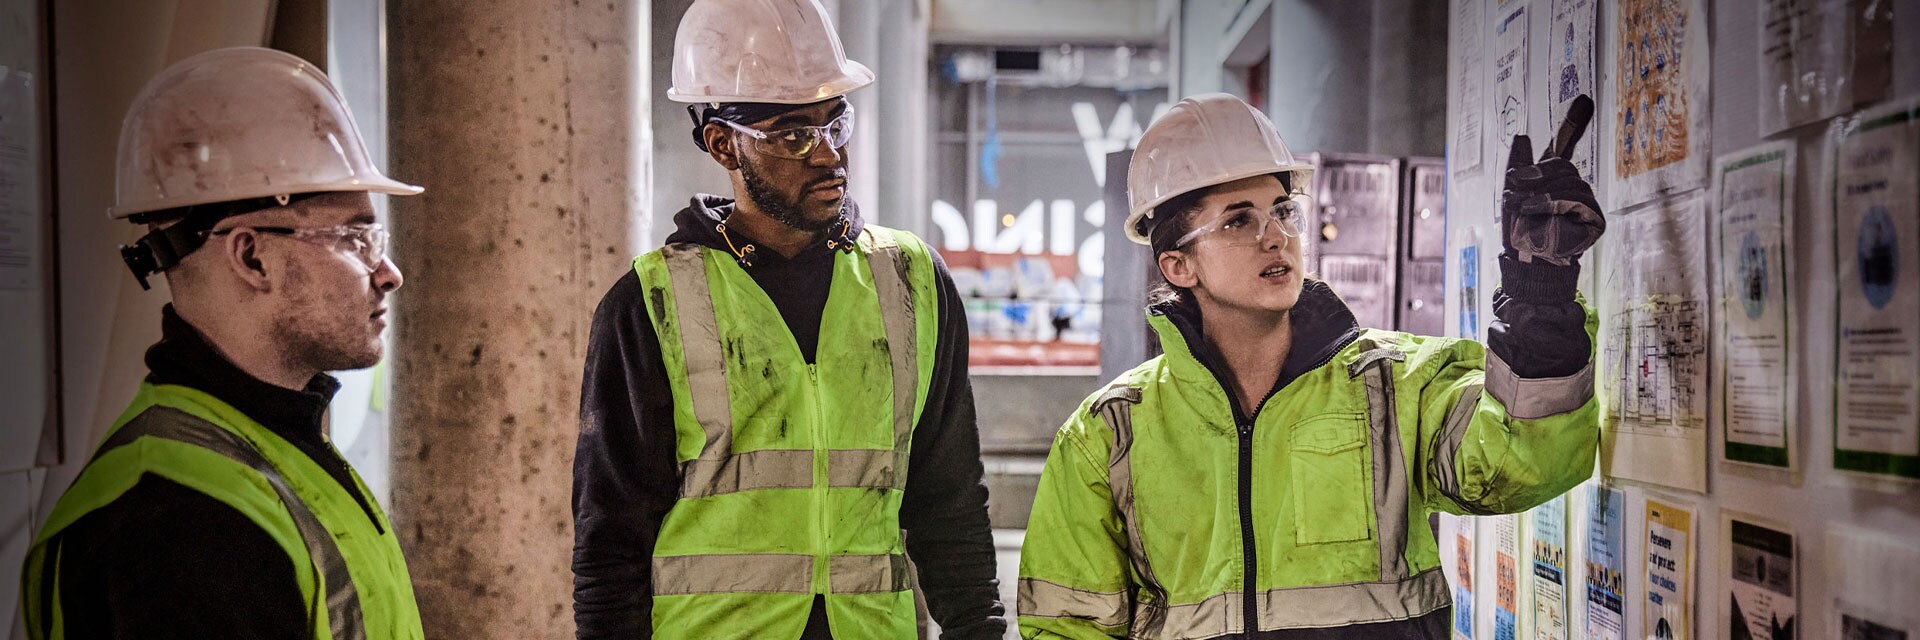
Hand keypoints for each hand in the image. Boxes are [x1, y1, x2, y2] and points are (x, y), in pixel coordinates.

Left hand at [1502, 94, 1603, 265]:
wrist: (1523, 260)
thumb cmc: (1516, 231)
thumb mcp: (1510, 194)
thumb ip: (1518, 166)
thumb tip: (1523, 136)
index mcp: (1552, 179)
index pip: (1565, 146)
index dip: (1575, 123)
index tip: (1584, 100)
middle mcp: (1572, 187)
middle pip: (1561, 163)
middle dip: (1535, 173)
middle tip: (1513, 186)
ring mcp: (1585, 202)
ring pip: (1568, 180)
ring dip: (1538, 192)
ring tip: (1520, 207)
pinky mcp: (1594, 218)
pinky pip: (1575, 198)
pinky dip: (1551, 202)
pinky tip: (1536, 212)